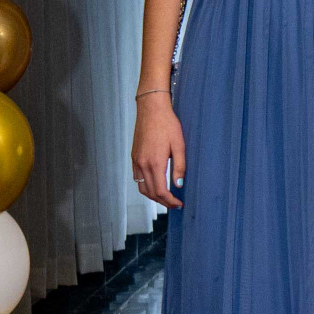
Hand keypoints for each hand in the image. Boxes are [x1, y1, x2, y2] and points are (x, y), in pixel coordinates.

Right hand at [132, 93, 185, 208]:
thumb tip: (179, 185)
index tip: (179, 204)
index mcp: (155, 163)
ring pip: (142, 187)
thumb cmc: (167, 124)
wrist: (151, 109)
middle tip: (175, 204)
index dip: (170, 201)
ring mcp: (136, 161)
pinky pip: (137, 178)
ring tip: (166, 197)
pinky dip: (146, 186)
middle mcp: (142, 164)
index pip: (161, 191)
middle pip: (150, 193)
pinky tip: (155, 184)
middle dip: (163, 202)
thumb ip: (179, 167)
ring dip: (153, 196)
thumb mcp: (179, 145)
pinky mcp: (134, 156)